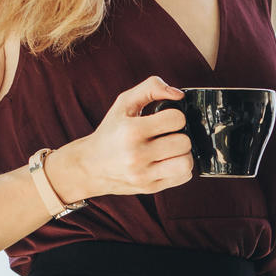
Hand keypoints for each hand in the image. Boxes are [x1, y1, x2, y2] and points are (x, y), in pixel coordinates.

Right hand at [49, 76, 191, 201]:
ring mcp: (143, 175)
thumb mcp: (124, 103)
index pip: (177, 119)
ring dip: (183, 154)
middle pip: (184, 142)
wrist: (89, 166)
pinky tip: (167, 161)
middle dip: (179, 135)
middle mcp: (136, 155)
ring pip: (186, 163)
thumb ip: (151, 88)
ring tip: (170, 149)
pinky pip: (183, 177)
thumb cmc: (111, 131)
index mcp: (131, 131)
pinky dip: (180, 168)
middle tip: (167, 135)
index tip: (164, 120)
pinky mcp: (149, 188)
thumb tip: (179, 94)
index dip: (174, 116)